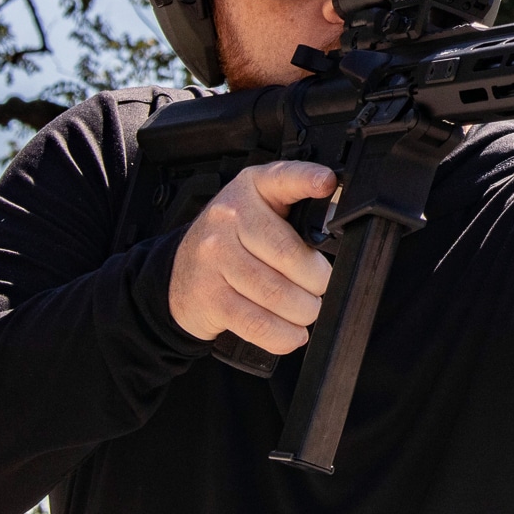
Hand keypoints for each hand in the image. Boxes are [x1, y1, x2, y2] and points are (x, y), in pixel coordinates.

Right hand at [170, 161, 335, 354]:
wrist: (177, 273)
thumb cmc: (231, 240)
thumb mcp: (260, 209)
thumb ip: (296, 209)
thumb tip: (336, 224)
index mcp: (251, 188)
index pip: (282, 178)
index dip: (307, 179)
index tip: (326, 183)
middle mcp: (229, 217)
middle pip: (289, 254)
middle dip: (317, 280)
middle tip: (320, 286)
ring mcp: (215, 258)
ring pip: (276, 293)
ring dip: (304, 310)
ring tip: (308, 309)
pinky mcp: (210, 297)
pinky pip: (256, 322)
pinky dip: (282, 334)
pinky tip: (292, 333)